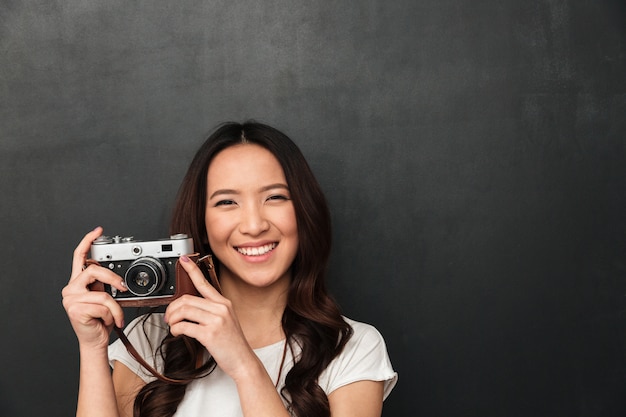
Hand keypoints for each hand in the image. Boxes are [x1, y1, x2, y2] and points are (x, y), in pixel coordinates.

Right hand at [62, 227, 127, 349]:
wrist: (95, 341)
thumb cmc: (100, 320)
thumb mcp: (104, 297)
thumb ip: (104, 284)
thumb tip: (118, 277)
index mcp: (77, 282)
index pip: (79, 256)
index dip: (88, 241)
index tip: (98, 231)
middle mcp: (70, 288)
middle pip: (94, 270)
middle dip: (113, 279)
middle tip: (123, 287)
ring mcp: (71, 299)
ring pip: (103, 294)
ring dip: (115, 308)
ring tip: (113, 316)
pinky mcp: (75, 309)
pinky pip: (104, 306)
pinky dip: (111, 315)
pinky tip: (105, 322)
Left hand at [164, 256, 256, 380]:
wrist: (243, 360)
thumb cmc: (232, 343)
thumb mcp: (226, 321)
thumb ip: (211, 311)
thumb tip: (188, 308)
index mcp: (224, 303)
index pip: (204, 283)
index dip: (192, 270)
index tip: (184, 260)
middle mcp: (221, 308)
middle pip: (187, 299)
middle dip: (172, 308)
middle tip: (168, 317)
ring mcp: (216, 320)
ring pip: (183, 311)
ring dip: (172, 319)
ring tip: (172, 326)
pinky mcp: (210, 333)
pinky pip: (184, 326)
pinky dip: (175, 330)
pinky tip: (177, 333)